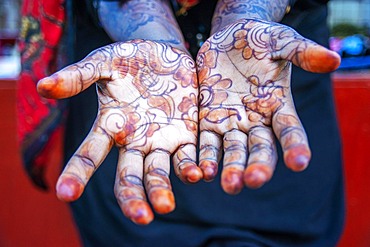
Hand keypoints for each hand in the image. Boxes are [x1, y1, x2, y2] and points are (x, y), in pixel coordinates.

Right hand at [37, 40, 202, 223]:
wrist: (164, 53)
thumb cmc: (129, 59)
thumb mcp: (103, 62)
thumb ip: (78, 76)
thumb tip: (42, 87)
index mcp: (111, 126)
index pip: (90, 155)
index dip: (77, 174)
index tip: (65, 194)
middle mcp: (134, 141)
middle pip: (129, 177)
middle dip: (132, 198)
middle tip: (140, 216)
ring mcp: (161, 140)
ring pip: (159, 173)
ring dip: (162, 190)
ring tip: (166, 205)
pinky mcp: (186, 134)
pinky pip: (188, 156)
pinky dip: (191, 167)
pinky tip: (197, 174)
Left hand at [196, 19, 339, 193]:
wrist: (228, 37)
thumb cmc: (260, 38)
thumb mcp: (281, 41)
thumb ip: (302, 52)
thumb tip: (334, 60)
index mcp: (278, 105)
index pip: (290, 130)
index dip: (295, 146)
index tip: (298, 162)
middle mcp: (256, 120)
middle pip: (260, 148)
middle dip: (258, 165)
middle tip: (253, 180)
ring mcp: (231, 122)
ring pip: (233, 151)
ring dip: (231, 169)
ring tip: (228, 185)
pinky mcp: (208, 120)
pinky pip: (207, 142)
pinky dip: (205, 158)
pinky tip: (201, 172)